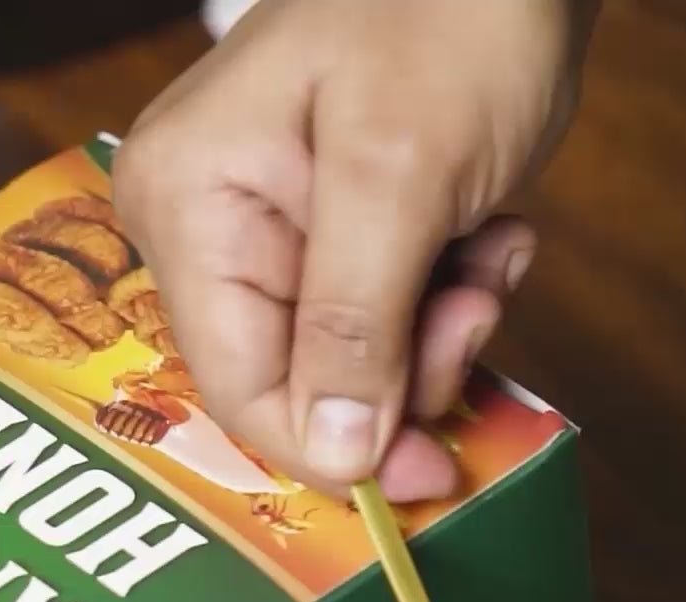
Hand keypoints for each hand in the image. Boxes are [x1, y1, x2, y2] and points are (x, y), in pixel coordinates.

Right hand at [114, 0, 597, 497]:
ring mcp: (280, 235)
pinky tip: (492, 238)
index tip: (428, 471)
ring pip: (360, 369)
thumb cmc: (449, 12)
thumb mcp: (398, 174)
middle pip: (304, 387)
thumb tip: (336, 457)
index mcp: (192, 207)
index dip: (333, 450)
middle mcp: (216, 230)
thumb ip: (357, 324)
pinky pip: (395, 325)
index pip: (240, 389)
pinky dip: (456, 300)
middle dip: (406, 369)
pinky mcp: (345, 239)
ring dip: (444, 333)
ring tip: (489, 252)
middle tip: (474, 305)